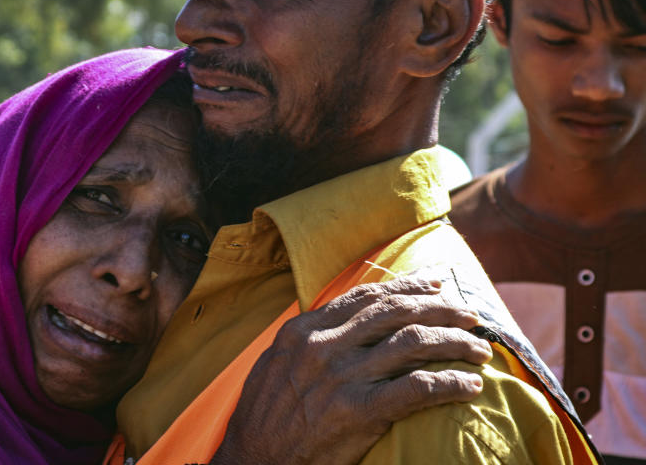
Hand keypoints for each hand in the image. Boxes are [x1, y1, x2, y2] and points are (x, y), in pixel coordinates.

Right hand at [211, 277, 490, 464]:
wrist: (252, 460)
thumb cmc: (266, 416)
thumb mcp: (278, 363)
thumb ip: (312, 339)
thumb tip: (347, 320)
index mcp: (304, 330)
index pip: (366, 297)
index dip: (407, 287)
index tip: (437, 285)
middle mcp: (323, 346)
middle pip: (396, 312)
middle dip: (441, 308)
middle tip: (470, 315)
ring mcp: (341, 377)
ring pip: (413, 343)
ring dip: (454, 343)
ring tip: (480, 350)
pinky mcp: (358, 412)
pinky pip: (416, 389)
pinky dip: (449, 384)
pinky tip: (470, 386)